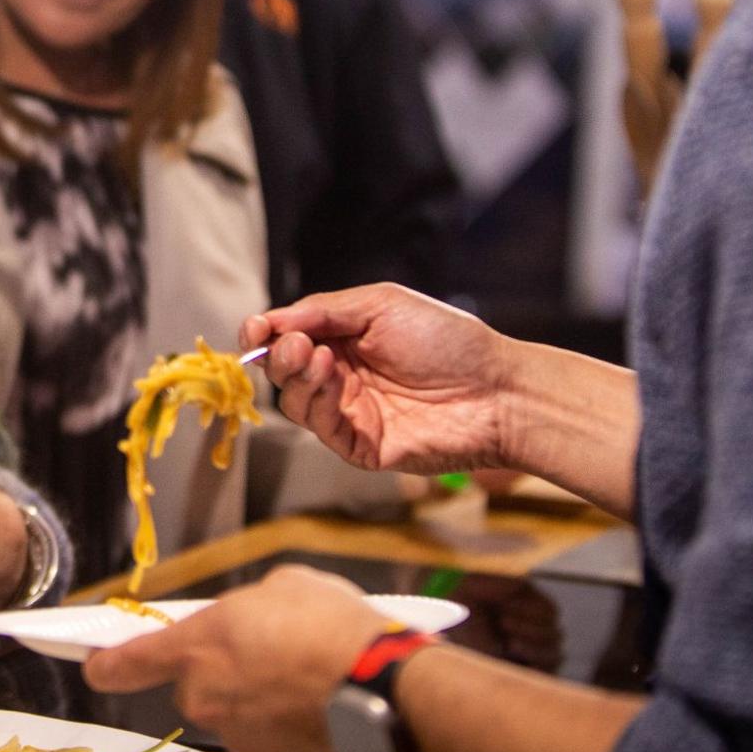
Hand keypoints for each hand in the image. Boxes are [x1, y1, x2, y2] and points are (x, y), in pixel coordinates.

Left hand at [83, 566, 390, 751]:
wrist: (383, 688)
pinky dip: (277, 715)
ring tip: (298, 670)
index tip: (92, 665)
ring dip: (251, 692)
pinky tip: (311, 695)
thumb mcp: (284, 585)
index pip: (129, 661)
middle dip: (218, 668)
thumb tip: (248, 618)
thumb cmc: (331, 626)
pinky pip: (260, 728)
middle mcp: (204, 694)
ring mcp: (236, 730)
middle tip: (263, 647)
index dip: (107, 663)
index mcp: (197, 644)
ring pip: (228, 707)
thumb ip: (246, 605)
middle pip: (191, 683)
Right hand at [243, 283, 518, 475]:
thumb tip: (272, 320)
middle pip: (284, 372)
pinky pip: (321, 429)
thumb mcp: (381, 304)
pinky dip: (316, 404)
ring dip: (296, 377)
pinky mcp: (362, 446)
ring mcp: (351, 413)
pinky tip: (332, 378)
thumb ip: (324, 310)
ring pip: (295, 402)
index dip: (265, 334)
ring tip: (318, 356)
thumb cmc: (449, 341)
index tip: (255, 328)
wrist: (497, 390)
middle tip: (294, 344)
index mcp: (344, 340)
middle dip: (279, 355)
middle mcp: (342, 377)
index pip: (287, 339)